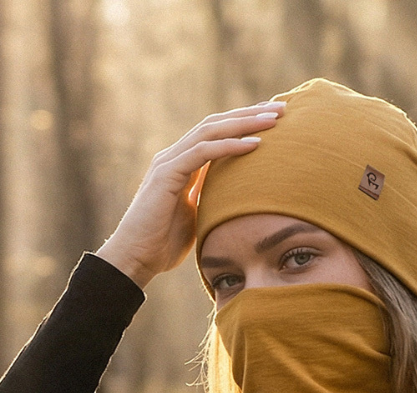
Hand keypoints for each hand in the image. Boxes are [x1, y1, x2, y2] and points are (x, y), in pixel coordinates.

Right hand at [96, 101, 284, 287]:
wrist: (135, 258)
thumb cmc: (164, 244)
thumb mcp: (197, 216)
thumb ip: (211, 199)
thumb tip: (237, 199)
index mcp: (182, 164)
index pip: (217, 133)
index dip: (244, 123)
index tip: (273, 119)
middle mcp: (174, 156)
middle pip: (216, 124)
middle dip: (249, 115)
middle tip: (282, 109)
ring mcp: (168, 162)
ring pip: (210, 131)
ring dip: (244, 123)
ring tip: (273, 120)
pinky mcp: (166, 174)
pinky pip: (203, 152)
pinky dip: (229, 146)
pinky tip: (254, 144)